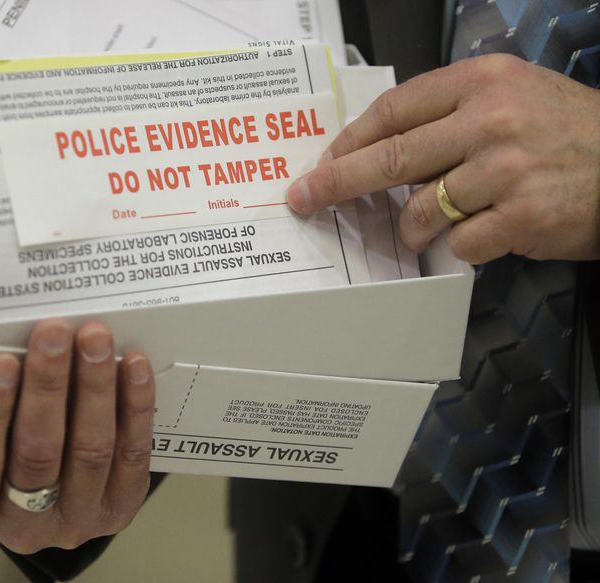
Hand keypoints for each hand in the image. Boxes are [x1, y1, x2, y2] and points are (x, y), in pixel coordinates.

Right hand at [0, 319, 154, 553]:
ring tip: (94, 339)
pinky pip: (131, 454)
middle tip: (54, 332)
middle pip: (39, 452)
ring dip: (94, 386)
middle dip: (47, 385)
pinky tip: (134, 366)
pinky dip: (134, 405)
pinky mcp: (120, 507)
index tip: (2, 361)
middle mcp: (22, 526)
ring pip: (89, 450)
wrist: (41, 493)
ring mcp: (76, 520)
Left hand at [286, 54, 599, 263]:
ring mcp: (504, 170)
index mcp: (481, 82)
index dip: (349, 140)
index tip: (323, 161)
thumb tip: (381, 148)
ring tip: (417, 229)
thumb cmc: (569, 131)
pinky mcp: (520, 216)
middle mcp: (490, 120)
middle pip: (389, 158)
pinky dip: (455, 246)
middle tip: (306, 198)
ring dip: (408, 228)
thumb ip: (450, 114)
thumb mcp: (512, 96)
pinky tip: (473, 235)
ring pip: (419, 210)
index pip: (393, 110)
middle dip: (336, 182)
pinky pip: (459, 242)